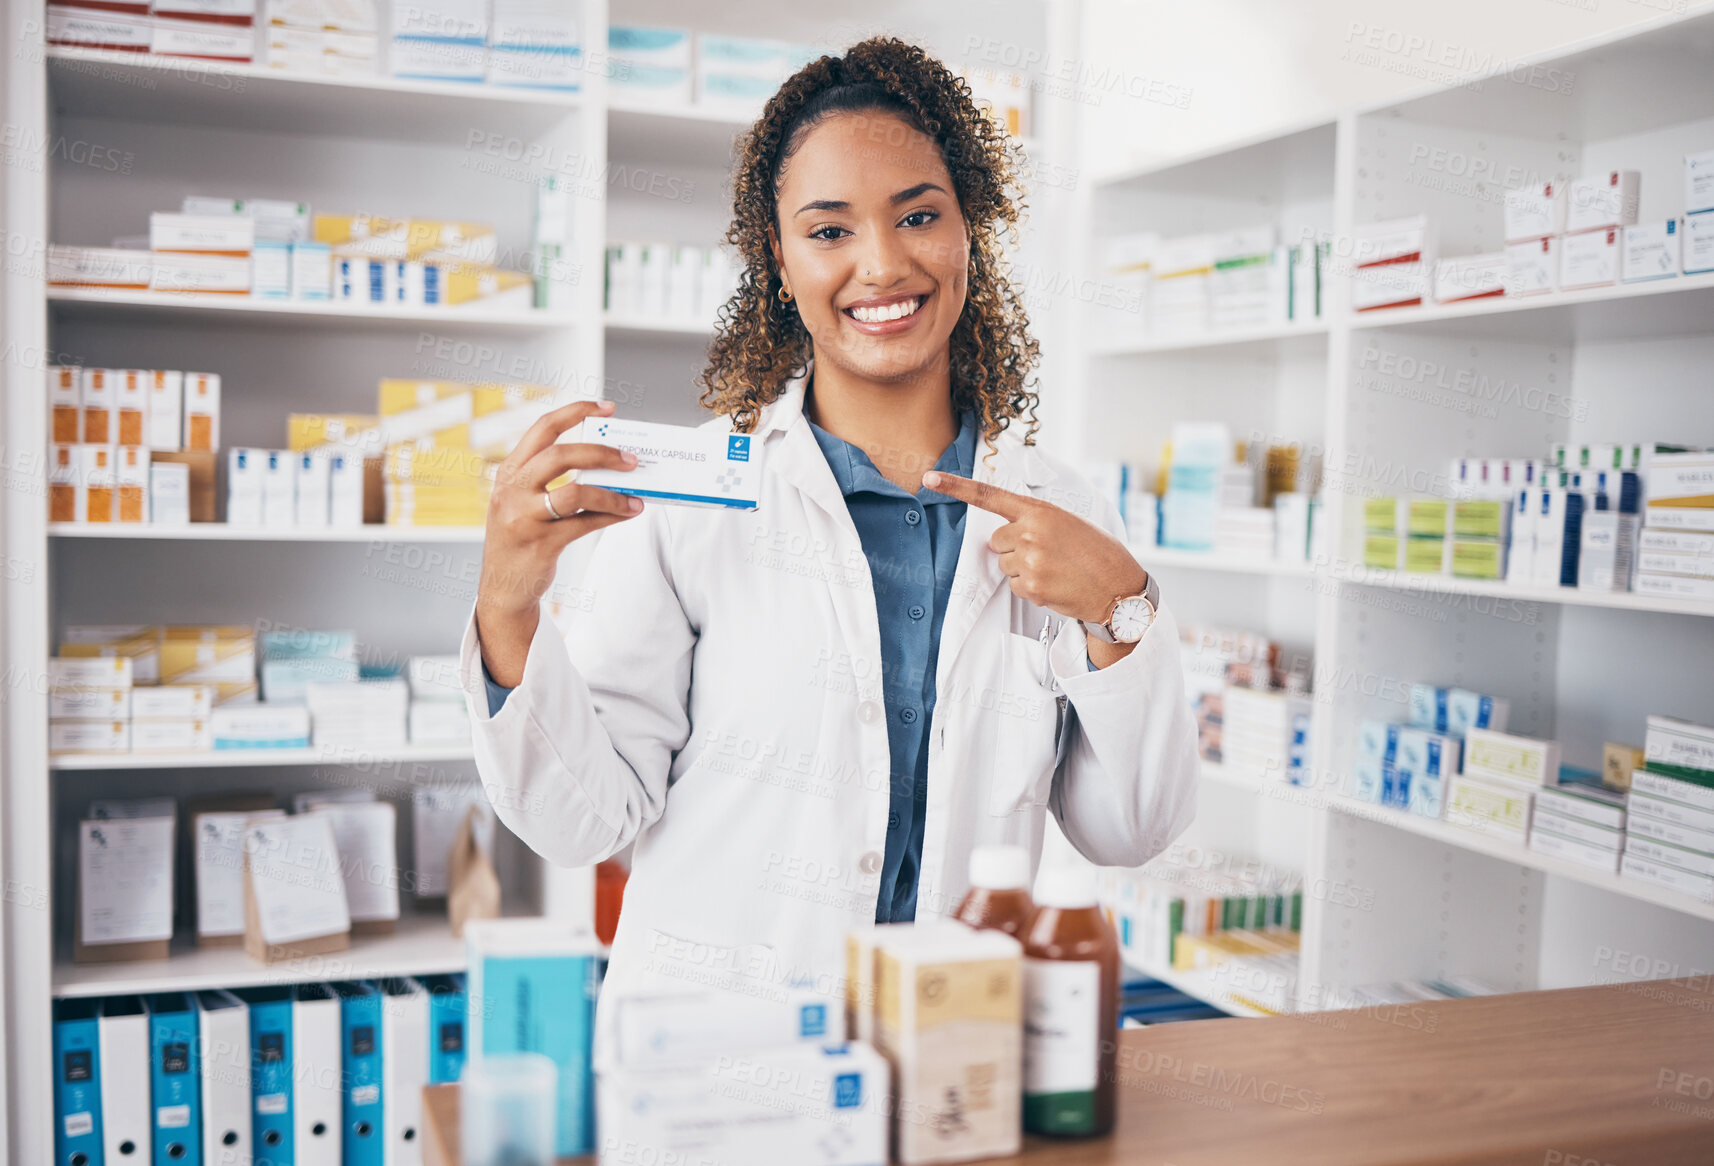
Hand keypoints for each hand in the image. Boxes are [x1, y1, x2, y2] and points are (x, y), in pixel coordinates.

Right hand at [476, 399, 640, 683]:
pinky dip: (611, 517)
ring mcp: (524, 517)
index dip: (576, 412)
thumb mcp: (523, 502)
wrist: (502, 589)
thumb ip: (552, 480)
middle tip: (631, 460)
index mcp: (509, 472)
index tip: (607, 408)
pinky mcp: (541, 544)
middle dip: (601, 453)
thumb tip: (608, 463)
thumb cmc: (521, 538)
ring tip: (635, 496)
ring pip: (575, 492)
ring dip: (613, 493)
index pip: (542, 429)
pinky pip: (584, 524)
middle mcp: (512, 490)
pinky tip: (628, 514)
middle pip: (560, 455)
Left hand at [922, 471, 1146, 625]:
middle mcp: (1031, 532)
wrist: (1118, 587)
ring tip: (1055, 570)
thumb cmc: (1096, 553)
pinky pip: (1015, 585)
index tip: (930, 478)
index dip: (956, 486)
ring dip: (1023, 569)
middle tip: (1047, 554)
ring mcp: (1029, 560)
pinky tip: (1054, 584)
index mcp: (1040, 511)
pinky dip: (1030, 587)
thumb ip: (1034, 521)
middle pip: (996, 541)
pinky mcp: (1031, 586)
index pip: (989, 495)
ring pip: (1004, 565)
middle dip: (1014, 548)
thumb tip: (1003, 535)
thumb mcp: (1068, 523)